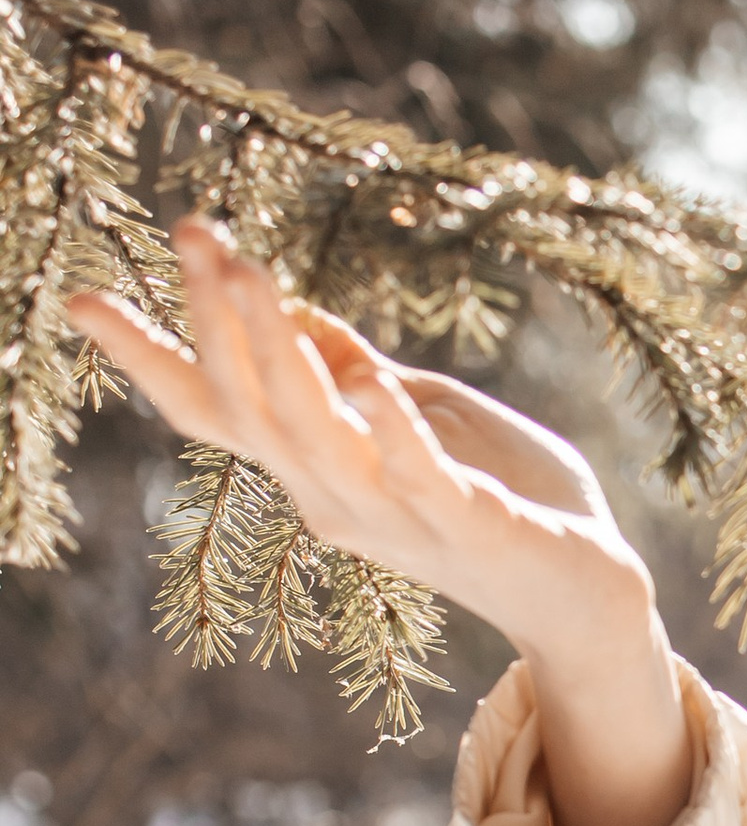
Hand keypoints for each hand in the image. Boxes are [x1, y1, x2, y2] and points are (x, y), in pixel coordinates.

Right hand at [64, 221, 690, 825]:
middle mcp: (336, 499)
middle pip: (251, 408)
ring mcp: (400, 520)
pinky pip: (419, 478)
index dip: (148, 357)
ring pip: (315, 436)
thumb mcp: (422, 411)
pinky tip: (371, 382)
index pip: (214, 411)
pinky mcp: (470, 527)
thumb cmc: (505, 495)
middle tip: (191, 232)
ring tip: (253, 274)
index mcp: (318, 469)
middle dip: (217, 319)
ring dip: (281, 353)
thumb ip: (354, 369)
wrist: (590, 593)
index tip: (79, 294)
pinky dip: (392, 431)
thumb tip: (288, 308)